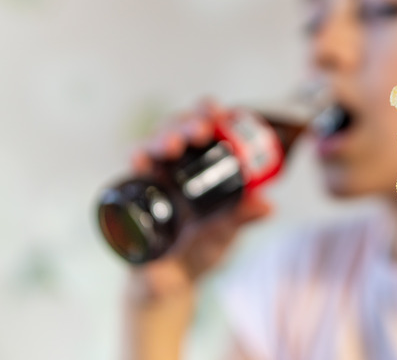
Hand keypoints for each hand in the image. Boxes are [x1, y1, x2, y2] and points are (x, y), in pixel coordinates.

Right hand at [128, 99, 272, 301]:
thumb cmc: (199, 251)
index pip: (201, 128)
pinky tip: (140, 162)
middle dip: (185, 122)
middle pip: (174, 129)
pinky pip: (128, 175)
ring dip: (161, 138)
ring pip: (150, 145)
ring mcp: (149, 180)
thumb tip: (267, 205)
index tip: (222, 111)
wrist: (169, 286)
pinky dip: (134, 163)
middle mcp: (172, 167)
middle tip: (199, 130)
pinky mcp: (129, 198)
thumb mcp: (226, 232)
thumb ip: (243, 217)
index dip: (209, 113)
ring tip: (173, 145)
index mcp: (198, 167)